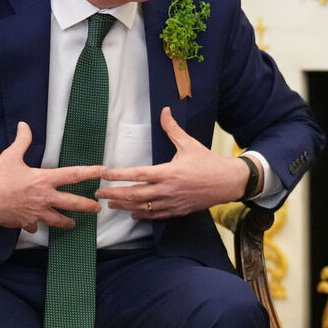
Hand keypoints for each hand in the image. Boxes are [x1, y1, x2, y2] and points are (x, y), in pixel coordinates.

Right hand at [0, 122, 104, 231]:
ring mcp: (37, 212)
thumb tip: (24, 125)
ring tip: (73, 223)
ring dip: (67, 222)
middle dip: (88, 206)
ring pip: (58, 220)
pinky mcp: (27, 223)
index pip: (73, 175)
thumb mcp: (10, 156)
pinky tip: (37, 226)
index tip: (103, 171)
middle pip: (73, 203)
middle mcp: (44, 197)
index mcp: (44, 180)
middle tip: (97, 208)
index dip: (90, 172)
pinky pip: (36, 226)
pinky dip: (36, 225)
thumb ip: (22, 141)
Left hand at [96, 106, 250, 218]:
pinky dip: (142, 215)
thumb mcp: (189, 144)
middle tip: (99, 193)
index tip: (104, 174)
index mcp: (168, 172)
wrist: (227, 182)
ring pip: (143, 207)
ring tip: (111, 204)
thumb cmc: (208, 162)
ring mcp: (172, 202)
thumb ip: (173, 129)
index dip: (118, 175)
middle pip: (135, 194)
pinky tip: (133, 214)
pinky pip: (156, 215)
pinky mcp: (178, 211)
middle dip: (114, 194)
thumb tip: (164, 111)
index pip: (137, 174)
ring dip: (124, 206)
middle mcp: (168, 189)